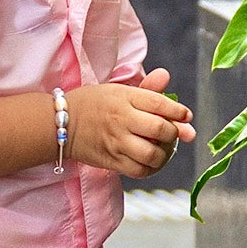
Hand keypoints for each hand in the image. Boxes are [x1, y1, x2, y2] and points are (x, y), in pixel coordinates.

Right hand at [66, 69, 194, 178]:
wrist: (60, 123)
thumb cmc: (93, 104)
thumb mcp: (118, 89)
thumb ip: (145, 87)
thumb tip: (166, 76)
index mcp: (124, 97)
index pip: (159, 104)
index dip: (178, 112)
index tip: (186, 116)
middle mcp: (121, 119)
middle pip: (159, 129)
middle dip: (173, 133)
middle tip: (172, 134)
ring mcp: (116, 142)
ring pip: (152, 154)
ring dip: (165, 154)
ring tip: (163, 150)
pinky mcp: (111, 161)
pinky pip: (139, 171)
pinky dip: (151, 168)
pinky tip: (151, 162)